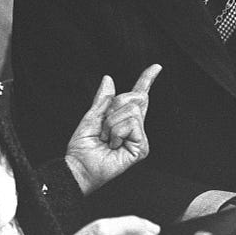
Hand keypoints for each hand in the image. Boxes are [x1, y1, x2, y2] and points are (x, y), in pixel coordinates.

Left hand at [65, 64, 161, 194]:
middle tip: (103, 129)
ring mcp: (139, 137)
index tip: (156, 67)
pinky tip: (113, 145)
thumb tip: (109, 79)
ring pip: (131, 111)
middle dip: (113, 108)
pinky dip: (116, 132)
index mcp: (123, 118)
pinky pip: (131, 124)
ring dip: (111, 124)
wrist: (79, 167)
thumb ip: (103, 99)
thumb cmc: (83, 147)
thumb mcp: (91, 116)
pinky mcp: (142, 147)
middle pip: (133, 98)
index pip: (138, 96)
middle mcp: (134, 127)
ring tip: (107, 139)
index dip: (147, 80)